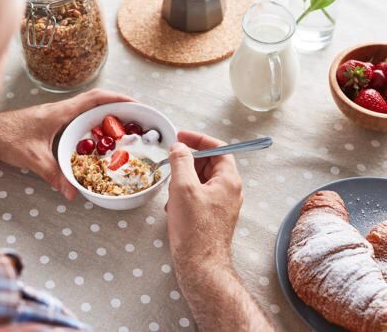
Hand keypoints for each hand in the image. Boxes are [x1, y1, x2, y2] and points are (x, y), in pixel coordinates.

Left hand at [0, 89, 134, 199]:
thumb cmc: (7, 138)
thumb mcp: (33, 158)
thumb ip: (54, 175)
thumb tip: (73, 193)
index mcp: (60, 112)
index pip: (94, 98)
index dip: (116, 98)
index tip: (135, 103)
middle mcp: (61, 109)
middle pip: (96, 101)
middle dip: (118, 105)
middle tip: (136, 117)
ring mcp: (57, 114)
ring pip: (88, 108)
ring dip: (106, 113)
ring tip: (123, 126)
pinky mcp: (52, 121)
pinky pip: (79, 118)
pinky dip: (93, 123)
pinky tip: (97, 138)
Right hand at [166, 131, 242, 271]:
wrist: (200, 265)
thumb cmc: (194, 228)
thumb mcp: (183, 187)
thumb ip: (181, 161)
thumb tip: (178, 147)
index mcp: (229, 179)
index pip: (218, 148)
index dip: (198, 139)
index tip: (180, 136)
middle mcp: (229, 190)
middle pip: (209, 164)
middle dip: (187, 164)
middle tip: (171, 166)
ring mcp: (222, 204)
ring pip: (201, 181)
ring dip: (183, 182)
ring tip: (172, 193)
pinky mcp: (212, 216)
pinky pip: (198, 196)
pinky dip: (184, 196)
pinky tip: (174, 208)